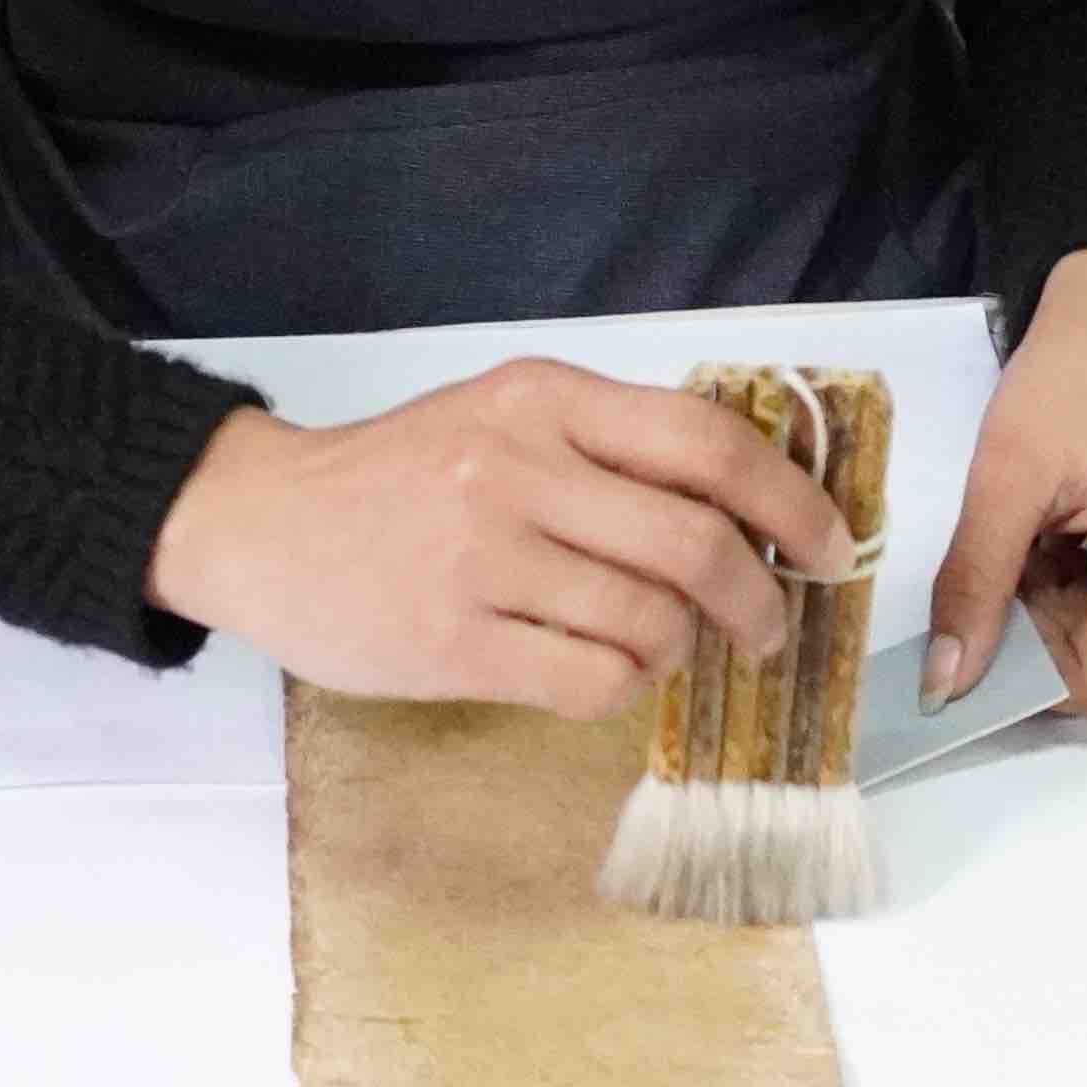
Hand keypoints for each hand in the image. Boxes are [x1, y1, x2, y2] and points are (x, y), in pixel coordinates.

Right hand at [147, 360, 858, 717]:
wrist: (259, 523)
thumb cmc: (395, 478)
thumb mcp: (500, 420)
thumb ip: (606, 445)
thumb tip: (749, 505)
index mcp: (542, 398)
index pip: (706, 442)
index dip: (791, 502)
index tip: (827, 547)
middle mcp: (515, 467)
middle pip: (696, 542)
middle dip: (758, 599)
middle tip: (766, 628)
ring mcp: (482, 557)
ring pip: (650, 621)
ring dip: (682, 649)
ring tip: (664, 649)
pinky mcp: (453, 642)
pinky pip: (592, 681)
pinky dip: (625, 688)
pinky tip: (605, 673)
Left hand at [928, 251, 1086, 720]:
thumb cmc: (1068, 376)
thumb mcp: (1004, 476)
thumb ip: (973, 584)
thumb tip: (943, 685)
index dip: (1026, 678)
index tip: (971, 633)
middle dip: (1039, 633)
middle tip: (1002, 558)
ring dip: (1058, 611)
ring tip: (1036, 534)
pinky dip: (1085, 591)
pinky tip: (1064, 533)